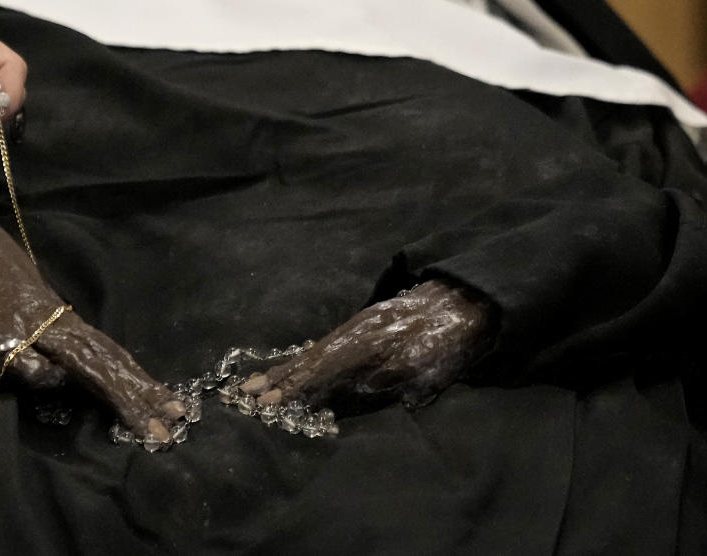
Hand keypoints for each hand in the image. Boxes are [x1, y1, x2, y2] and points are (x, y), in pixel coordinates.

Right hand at [0, 165, 187, 444]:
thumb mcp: (20, 278)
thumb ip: (42, 315)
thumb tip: (64, 349)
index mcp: (48, 301)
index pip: (103, 347)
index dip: (137, 380)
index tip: (173, 408)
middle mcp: (30, 315)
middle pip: (87, 363)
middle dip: (126, 397)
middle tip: (164, 429)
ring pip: (35, 373)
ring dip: (45, 383)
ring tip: (45, 376)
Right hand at [239, 281, 490, 410]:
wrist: (461, 301)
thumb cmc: (450, 343)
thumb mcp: (429, 370)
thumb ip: (400, 390)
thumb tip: (375, 406)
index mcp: (369, 347)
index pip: (323, 372)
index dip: (295, 389)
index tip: (269, 402)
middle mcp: (354, 336)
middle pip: (310, 361)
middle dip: (279, 380)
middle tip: (246, 395)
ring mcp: (354, 329)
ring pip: (313, 353)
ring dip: (284, 371)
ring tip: (253, 383)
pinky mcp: (359, 326)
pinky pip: (323, 345)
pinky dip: (301, 359)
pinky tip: (288, 369)